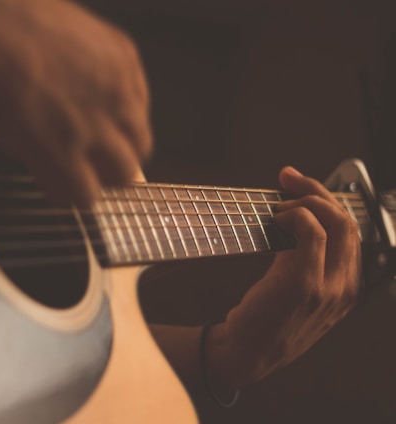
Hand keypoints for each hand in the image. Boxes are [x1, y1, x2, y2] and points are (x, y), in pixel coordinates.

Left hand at [0, 0, 151, 204]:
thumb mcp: (4, 137)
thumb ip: (43, 165)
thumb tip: (63, 181)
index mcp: (61, 149)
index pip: (88, 197)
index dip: (79, 194)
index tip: (74, 187)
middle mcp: (97, 122)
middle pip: (126, 173)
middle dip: (110, 175)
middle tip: (96, 164)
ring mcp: (116, 88)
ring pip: (142, 140)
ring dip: (125, 145)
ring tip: (105, 131)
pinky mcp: (125, 57)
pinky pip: (142, 97)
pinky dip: (129, 107)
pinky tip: (106, 98)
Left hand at [206, 166, 359, 393]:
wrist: (246, 354)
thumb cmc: (265, 319)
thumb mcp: (297, 292)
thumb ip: (305, 260)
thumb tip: (295, 220)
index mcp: (346, 288)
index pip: (351, 232)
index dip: (328, 203)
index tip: (301, 186)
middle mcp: (345, 288)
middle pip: (348, 221)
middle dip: (319, 191)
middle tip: (290, 179)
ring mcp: (328, 287)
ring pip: (335, 222)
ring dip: (305, 201)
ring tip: (279, 205)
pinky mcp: (303, 284)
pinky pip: (311, 232)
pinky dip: (295, 215)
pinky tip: (277, 220)